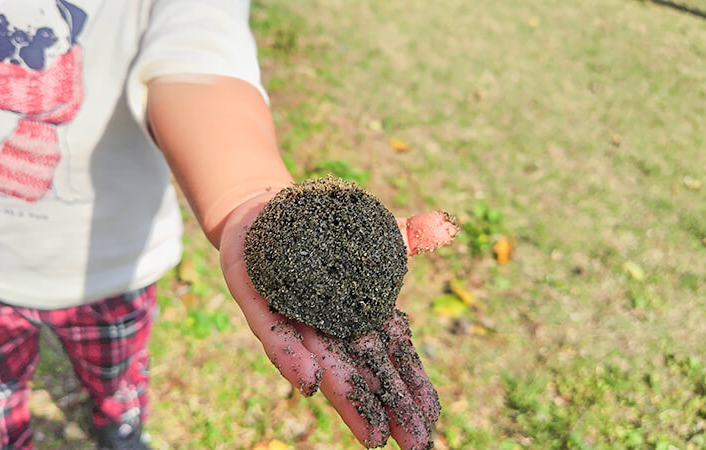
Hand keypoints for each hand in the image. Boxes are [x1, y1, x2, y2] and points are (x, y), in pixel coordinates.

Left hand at [219, 192, 457, 448]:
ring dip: (347, 398)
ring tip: (371, 434)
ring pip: (324, 364)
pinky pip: (275, 336)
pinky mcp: (259, 306)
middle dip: (388, 408)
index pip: (392, 355)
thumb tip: (446, 225)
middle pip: (364, 371)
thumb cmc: (320, 233)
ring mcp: (295, 320)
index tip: (434, 418)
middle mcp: (329, 326)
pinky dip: (290, 357)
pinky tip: (308, 383)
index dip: (412, 385)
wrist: (262, 216)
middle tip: (414, 445)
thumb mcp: (370, 233)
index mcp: (359, 314)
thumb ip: (408, 235)